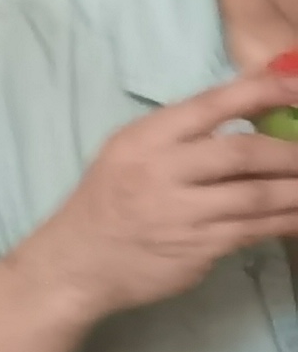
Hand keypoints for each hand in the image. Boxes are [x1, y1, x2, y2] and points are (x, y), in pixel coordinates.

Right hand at [17, 68, 297, 329]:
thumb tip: (254, 114)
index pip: (211, 104)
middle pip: (243, 152)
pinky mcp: (197, 248)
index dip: (263, 91)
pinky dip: (287, 221)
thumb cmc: (108, 202)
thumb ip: (182, 135)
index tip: (297, 86)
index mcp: (144, 139)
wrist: (75, 264)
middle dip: (290, 153)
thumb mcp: (129, 154)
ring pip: (258, 195)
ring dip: (297, 190)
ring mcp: (180, 214)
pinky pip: (254, 229)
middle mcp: (160, 172)